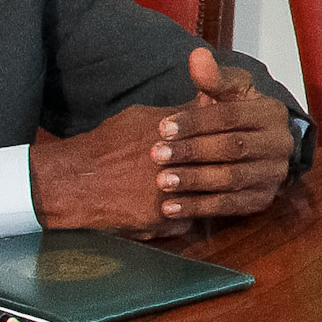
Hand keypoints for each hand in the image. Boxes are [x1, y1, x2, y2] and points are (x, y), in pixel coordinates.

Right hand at [33, 47, 295, 234]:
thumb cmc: (108, 144)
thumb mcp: (145, 118)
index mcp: (173, 135)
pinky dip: (186, 215)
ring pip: (209, 198)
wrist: (72, 181)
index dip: (233, 138)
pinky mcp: (159, 219)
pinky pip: (186, 219)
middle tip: (249, 168)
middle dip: (232, 169)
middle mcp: (174, 165)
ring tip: (223, 191)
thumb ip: (183, 113)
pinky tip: (185, 210)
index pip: (218, 135)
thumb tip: (212, 101)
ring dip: (215, 195)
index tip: (247, 140)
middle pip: (220, 169)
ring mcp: (168, 194)